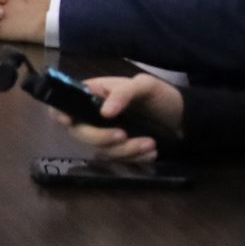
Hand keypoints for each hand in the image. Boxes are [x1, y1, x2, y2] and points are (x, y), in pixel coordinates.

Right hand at [53, 74, 184, 162]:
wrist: (185, 118)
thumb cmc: (160, 95)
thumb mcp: (145, 85)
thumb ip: (123, 93)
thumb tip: (104, 113)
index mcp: (93, 94)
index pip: (64, 103)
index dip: (59, 113)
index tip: (69, 122)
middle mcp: (93, 115)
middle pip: (79, 132)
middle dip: (101, 138)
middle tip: (124, 135)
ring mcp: (106, 134)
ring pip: (101, 150)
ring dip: (125, 150)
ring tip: (151, 144)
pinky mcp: (119, 151)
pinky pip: (118, 160)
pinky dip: (135, 158)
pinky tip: (152, 152)